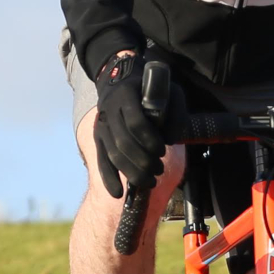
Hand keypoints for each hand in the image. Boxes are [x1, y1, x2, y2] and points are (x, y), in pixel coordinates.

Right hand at [93, 51, 179, 197]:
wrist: (118, 79)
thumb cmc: (149, 88)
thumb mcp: (169, 91)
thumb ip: (175, 113)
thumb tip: (170, 140)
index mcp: (126, 96)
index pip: (136, 123)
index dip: (150, 140)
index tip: (162, 150)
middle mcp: (109, 111)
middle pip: (124, 143)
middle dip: (143, 161)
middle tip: (159, 170)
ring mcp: (101, 126)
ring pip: (113, 155)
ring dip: (132, 172)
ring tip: (149, 182)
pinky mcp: (98, 138)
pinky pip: (101, 161)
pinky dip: (109, 179)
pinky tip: (118, 193)